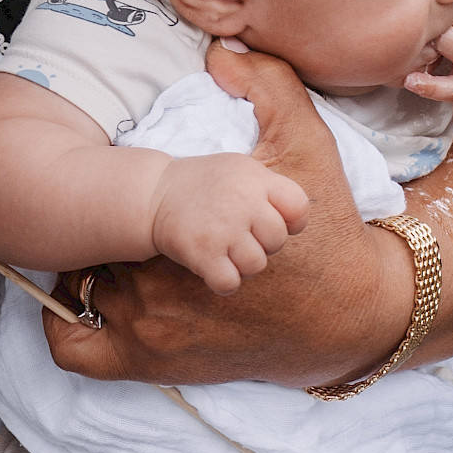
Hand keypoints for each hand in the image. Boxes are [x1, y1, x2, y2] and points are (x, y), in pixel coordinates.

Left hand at [43, 48, 402, 388]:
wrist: (354, 315)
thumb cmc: (330, 236)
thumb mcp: (307, 148)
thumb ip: (270, 89)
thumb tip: (222, 53)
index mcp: (188, 234)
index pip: (102, 203)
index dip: (106, 190)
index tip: (121, 189)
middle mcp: (162, 291)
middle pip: (88, 246)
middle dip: (101, 230)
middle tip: (121, 222)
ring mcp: (154, 335)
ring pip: (79, 291)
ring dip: (88, 273)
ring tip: (113, 257)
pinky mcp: (156, 367)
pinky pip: (74, 352)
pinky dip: (68, 327)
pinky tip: (90, 304)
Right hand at [145, 149, 308, 290]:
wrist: (153, 193)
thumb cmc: (205, 184)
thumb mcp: (241, 169)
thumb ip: (271, 190)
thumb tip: (296, 221)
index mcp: (255, 179)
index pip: (298, 207)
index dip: (291, 221)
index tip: (270, 220)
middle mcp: (241, 202)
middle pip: (277, 240)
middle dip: (262, 243)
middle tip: (240, 235)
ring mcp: (222, 229)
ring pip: (256, 265)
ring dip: (242, 264)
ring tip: (225, 249)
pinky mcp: (202, 253)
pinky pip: (230, 283)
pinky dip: (224, 282)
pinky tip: (214, 267)